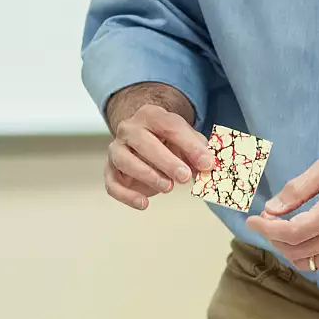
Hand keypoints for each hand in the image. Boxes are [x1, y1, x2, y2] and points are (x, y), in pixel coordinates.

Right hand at [104, 88, 211, 209]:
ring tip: (168, 187)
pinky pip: (112, 184)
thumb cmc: (167, 142)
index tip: (206, 162)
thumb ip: (198, 149)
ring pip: (125, 160)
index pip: (169, 125)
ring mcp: (117, 149)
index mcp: (151, 115)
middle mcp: (129, 129)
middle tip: (184, 176)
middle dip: (166, 161)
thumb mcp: (186, 139)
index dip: (189, 145)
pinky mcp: (110, 170)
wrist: (144, 142)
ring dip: (147, 175)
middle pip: (143, 141)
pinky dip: (127, 196)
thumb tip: (208, 164)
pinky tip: (144, 203)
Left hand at [245, 154, 318, 270]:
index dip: (266, 228)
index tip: (252, 220)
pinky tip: (302, 236)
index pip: (291, 232)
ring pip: (304, 262)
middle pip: (294, 250)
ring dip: (286, 247)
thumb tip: (271, 209)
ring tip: (282, 227)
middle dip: (272, 236)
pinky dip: (304, 253)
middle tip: (266, 220)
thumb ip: (297, 189)